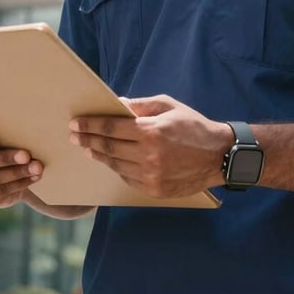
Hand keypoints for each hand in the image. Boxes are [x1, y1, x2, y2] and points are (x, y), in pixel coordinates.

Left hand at [69, 95, 230, 197]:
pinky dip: (117, 168)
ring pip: (116, 164)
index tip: (76, 124)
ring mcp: (151, 175)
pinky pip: (128, 178)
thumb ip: (141, 105)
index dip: (90, 125)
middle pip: (108, 147)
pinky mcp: (154, 189)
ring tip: (89, 148)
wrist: (219, 156)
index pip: (111, 127)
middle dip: (88, 139)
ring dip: (99, 155)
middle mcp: (148, 155)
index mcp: (151, 131)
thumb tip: (118, 104)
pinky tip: (111, 160)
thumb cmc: (193, 125)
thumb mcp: (169, 106)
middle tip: (74, 135)